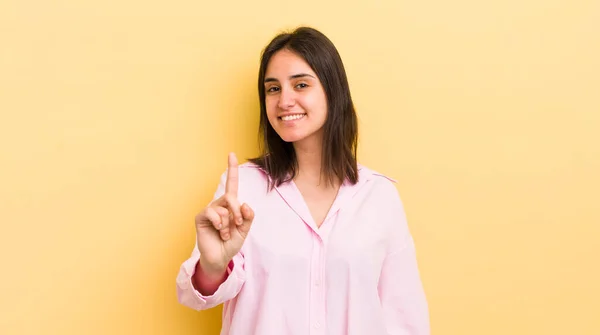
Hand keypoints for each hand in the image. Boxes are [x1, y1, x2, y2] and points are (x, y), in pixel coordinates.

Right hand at [194, 153, 254, 273]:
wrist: (220, 258)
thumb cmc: (231, 243)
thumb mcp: (244, 230)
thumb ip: (248, 216)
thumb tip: (245, 203)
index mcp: (231, 205)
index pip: (232, 184)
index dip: (232, 169)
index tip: (232, 153)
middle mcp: (220, 205)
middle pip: (231, 197)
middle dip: (237, 211)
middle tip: (238, 224)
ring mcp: (210, 210)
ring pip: (223, 207)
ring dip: (228, 222)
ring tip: (226, 234)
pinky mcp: (201, 217)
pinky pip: (212, 212)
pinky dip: (219, 222)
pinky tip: (219, 231)